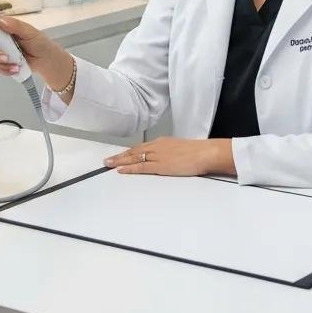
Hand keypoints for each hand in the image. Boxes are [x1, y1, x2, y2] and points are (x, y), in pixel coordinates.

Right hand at [0, 15, 71, 90]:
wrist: (46, 60)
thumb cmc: (40, 42)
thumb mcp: (30, 32)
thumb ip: (16, 26)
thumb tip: (1, 21)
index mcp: (3, 26)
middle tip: (4, 56)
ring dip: (1, 63)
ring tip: (15, 64)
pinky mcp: (2, 62)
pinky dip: (5, 70)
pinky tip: (15, 69)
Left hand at [103, 137, 235, 176]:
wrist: (204, 153)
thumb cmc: (197, 152)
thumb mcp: (180, 148)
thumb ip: (170, 152)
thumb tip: (167, 158)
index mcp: (162, 142)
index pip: (141, 147)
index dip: (128, 152)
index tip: (120, 155)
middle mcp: (157, 146)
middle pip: (134, 151)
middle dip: (120, 156)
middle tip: (107, 160)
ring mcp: (157, 156)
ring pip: (134, 158)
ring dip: (120, 162)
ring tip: (108, 165)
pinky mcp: (160, 165)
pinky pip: (141, 167)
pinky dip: (130, 168)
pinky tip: (121, 170)